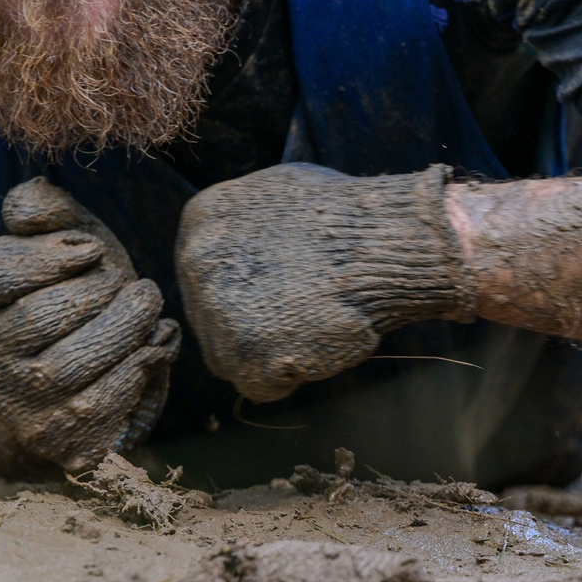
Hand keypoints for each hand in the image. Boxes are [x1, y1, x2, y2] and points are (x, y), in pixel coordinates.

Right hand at [0, 179, 178, 471]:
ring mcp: (16, 404)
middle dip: (103, 292)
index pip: (0, 271)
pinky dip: (139, 369)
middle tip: (135, 284)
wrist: (81, 365)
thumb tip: (34, 198)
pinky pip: (100, 406)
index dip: (53, 255)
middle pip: (44, 318)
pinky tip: (155, 346)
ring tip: (148, 306)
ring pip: (71, 366)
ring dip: (126, 329)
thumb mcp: (56, 238)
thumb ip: (43, 209)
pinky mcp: (55, 439)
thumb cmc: (70, 288)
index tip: (92, 250)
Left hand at [175, 162, 474, 402]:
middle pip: (211, 316)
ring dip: (269, 351)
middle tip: (299, 313)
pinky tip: (315, 345)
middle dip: (252, 321)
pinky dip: (289, 377)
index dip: (246, 287)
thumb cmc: (347, 218)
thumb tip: (237, 248)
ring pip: (229, 355)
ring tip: (312, 324)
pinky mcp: (243, 357)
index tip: (278, 289)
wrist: (385, 246)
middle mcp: (196, 262)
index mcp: (203, 219)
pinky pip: (259, 386)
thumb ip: (243, 226)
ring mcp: (216, 311)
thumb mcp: (275, 195)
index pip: (208, 272)